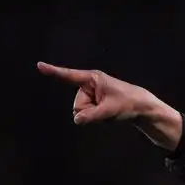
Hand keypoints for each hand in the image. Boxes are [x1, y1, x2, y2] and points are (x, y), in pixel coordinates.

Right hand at [37, 61, 182, 150]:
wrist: (145, 109)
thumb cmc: (130, 104)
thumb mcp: (110, 110)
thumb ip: (92, 115)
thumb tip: (77, 120)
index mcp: (93, 79)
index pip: (70, 76)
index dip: (54, 72)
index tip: (39, 65)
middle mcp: (90, 85)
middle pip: (77, 104)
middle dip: (89, 111)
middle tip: (108, 111)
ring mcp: (93, 95)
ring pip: (82, 112)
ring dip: (95, 116)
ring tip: (111, 112)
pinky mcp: (96, 103)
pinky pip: (89, 115)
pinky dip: (98, 118)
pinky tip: (110, 115)